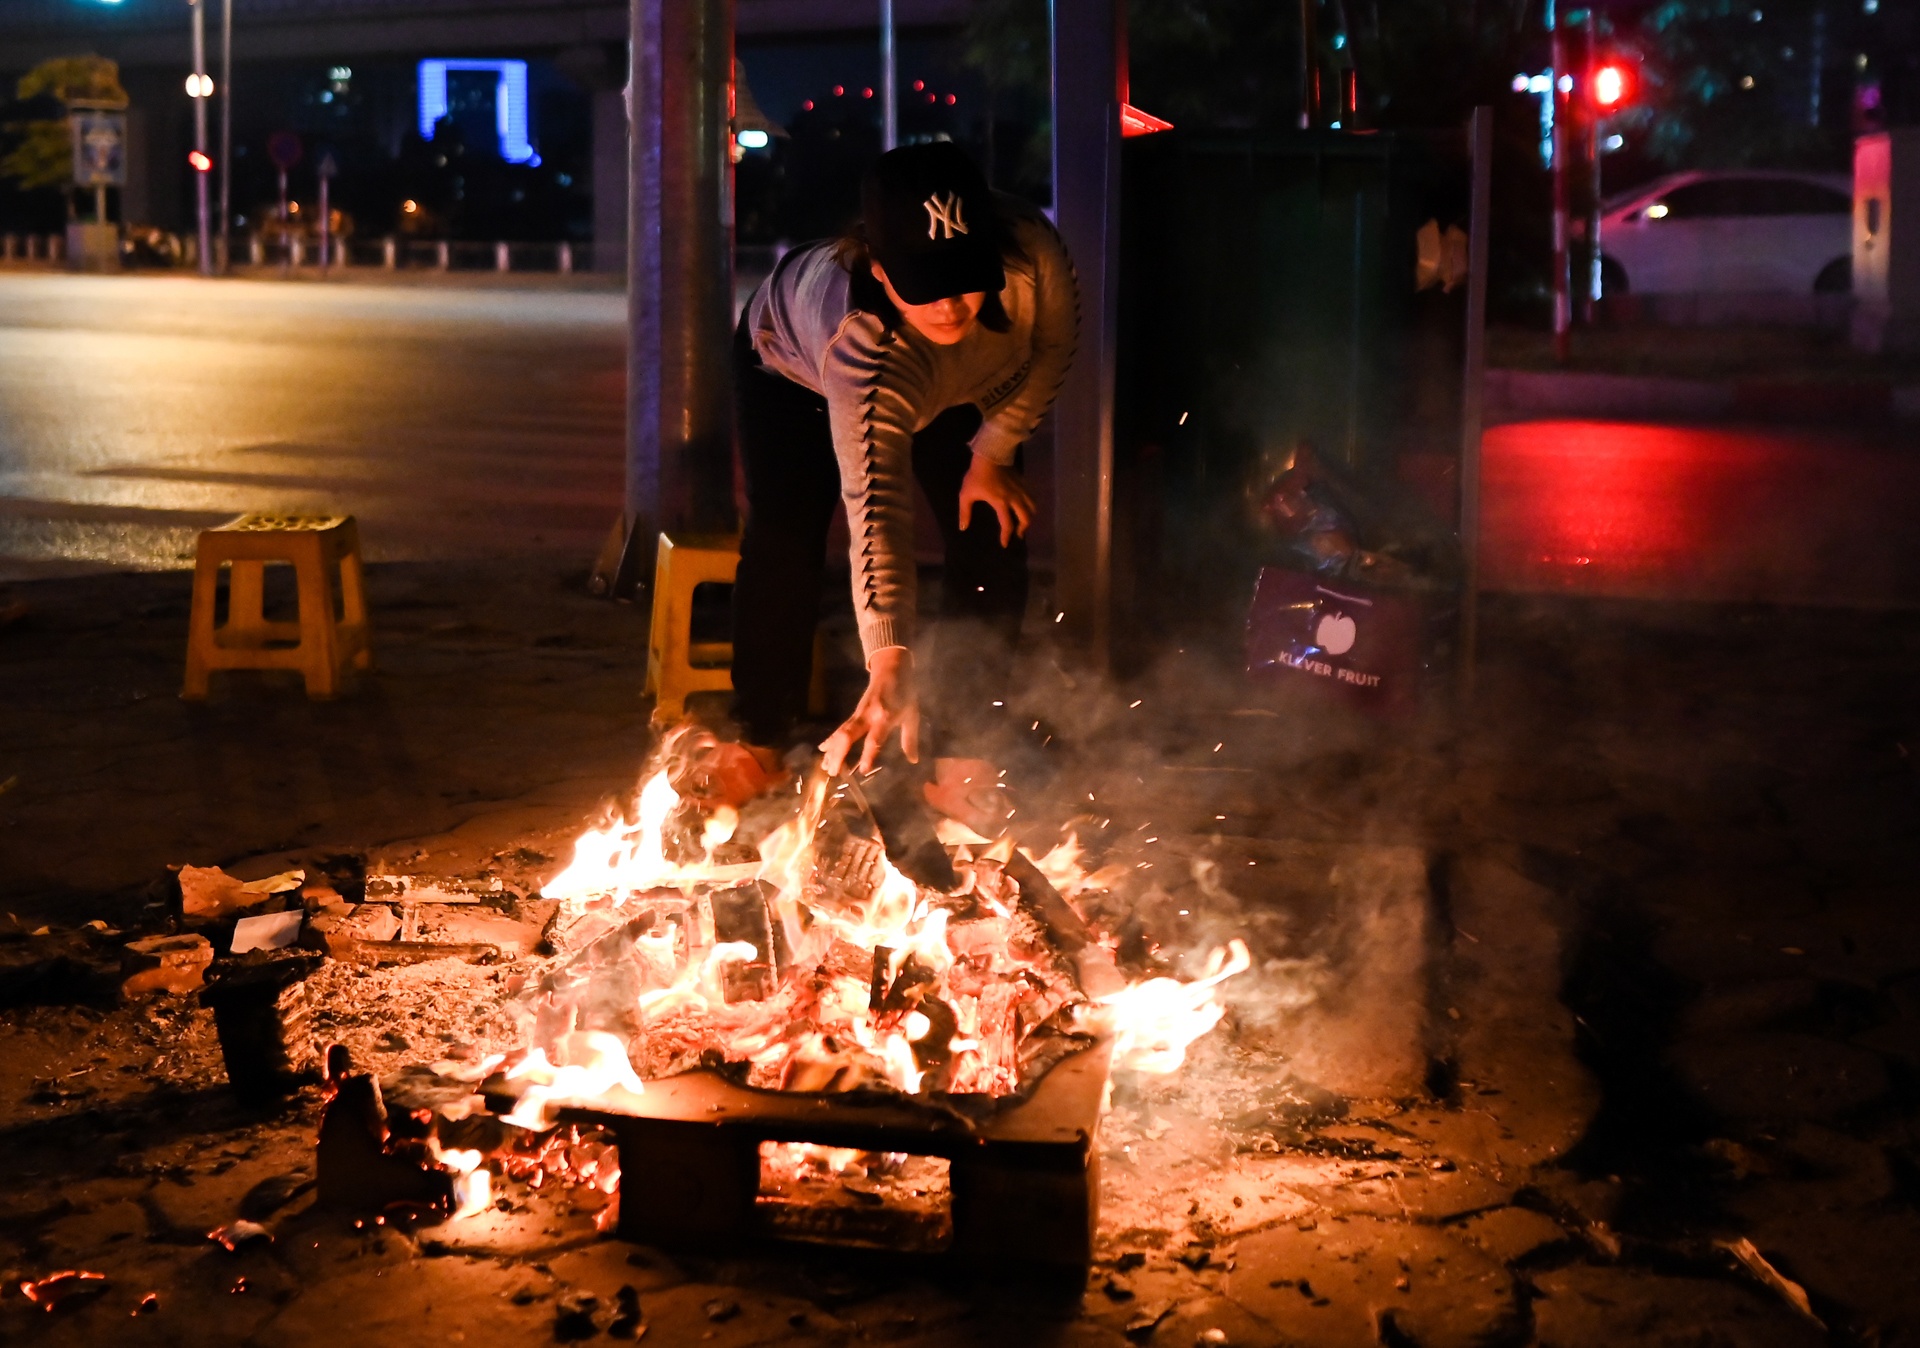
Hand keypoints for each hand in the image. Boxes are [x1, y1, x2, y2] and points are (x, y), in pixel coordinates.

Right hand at [820, 647, 919, 775]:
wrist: (891, 669)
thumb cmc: (905, 693)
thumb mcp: (912, 715)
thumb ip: (910, 739)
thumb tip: (913, 760)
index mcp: (885, 717)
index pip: (875, 739)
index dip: (868, 755)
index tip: (863, 770)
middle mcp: (868, 716)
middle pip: (848, 735)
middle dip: (839, 754)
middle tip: (833, 773)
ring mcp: (858, 714)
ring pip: (840, 733)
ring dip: (832, 750)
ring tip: (825, 767)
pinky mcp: (853, 713)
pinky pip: (840, 728)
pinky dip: (831, 740)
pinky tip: (822, 750)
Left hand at [958, 455, 1035, 547]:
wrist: (990, 454)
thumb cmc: (976, 475)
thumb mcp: (966, 494)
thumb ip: (965, 512)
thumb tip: (963, 527)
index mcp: (1001, 503)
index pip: (1007, 525)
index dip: (1006, 536)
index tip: (1005, 544)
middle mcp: (1014, 499)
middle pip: (1026, 518)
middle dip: (1023, 529)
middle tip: (1018, 534)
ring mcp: (1020, 490)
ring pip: (1032, 507)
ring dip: (1029, 517)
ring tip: (1023, 522)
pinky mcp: (1023, 482)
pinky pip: (1031, 497)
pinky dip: (1031, 505)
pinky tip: (1025, 507)